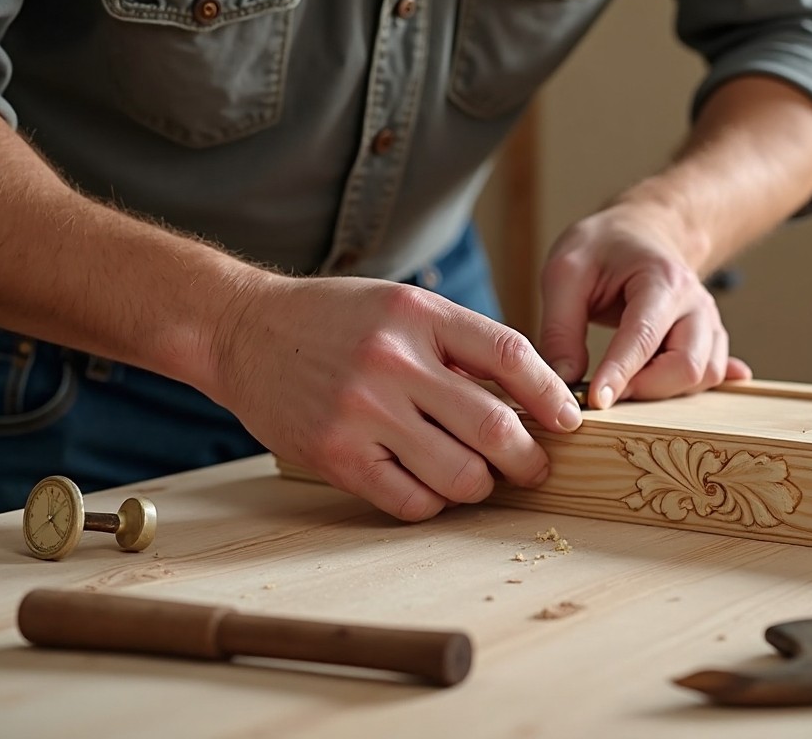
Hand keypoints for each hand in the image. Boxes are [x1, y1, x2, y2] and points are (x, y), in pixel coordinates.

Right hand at [206, 276, 582, 520]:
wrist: (244, 330)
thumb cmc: (334, 321)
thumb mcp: (401, 308)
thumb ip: (459, 345)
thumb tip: (530, 397)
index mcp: (418, 315)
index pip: (510, 356)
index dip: (550, 396)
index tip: (567, 421)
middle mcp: (393, 361)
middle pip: (494, 426)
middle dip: (529, 459)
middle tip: (534, 467)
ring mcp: (362, 411)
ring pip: (460, 474)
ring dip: (482, 486)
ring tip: (479, 478)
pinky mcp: (336, 454)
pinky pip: (411, 500)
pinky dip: (434, 503)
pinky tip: (431, 487)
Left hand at [539, 200, 751, 408]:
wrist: (643, 231)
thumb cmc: (604, 247)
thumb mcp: (566, 272)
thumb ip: (561, 327)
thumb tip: (564, 380)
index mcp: (662, 279)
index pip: (644, 337)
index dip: (620, 374)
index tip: (596, 402)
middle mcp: (695, 303)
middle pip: (687, 366)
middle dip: (645, 389)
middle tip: (603, 392)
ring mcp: (708, 323)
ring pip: (704, 377)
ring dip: (664, 393)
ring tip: (624, 384)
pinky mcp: (709, 340)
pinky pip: (712, 377)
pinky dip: (690, 392)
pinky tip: (673, 402)